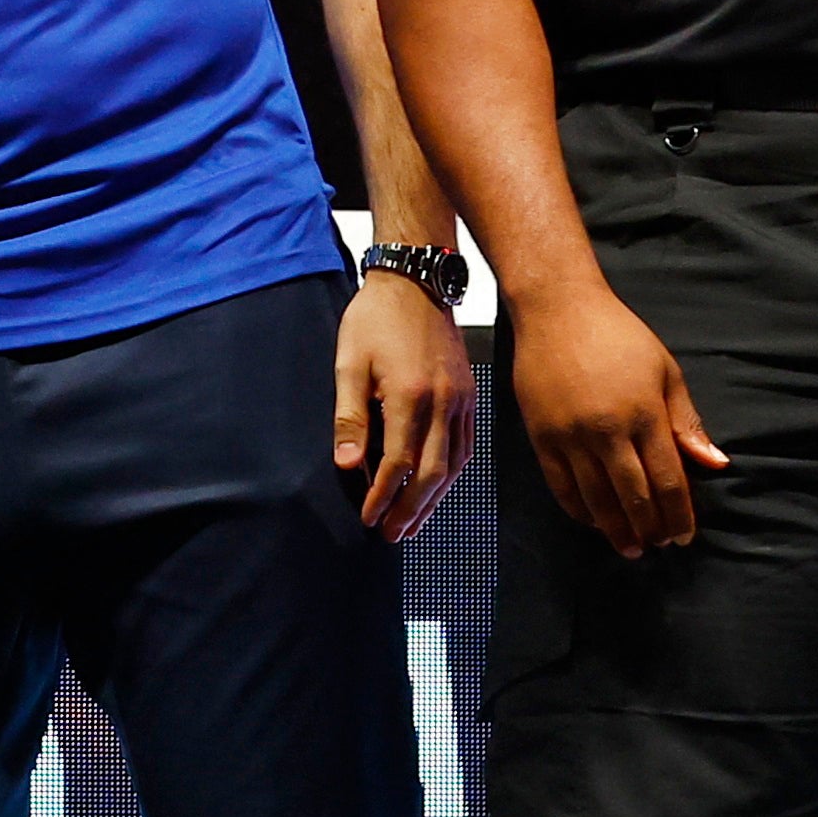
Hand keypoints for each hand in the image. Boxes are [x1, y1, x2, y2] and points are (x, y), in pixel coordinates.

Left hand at [336, 268, 476, 541]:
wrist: (416, 282)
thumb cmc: (376, 319)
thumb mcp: (350, 363)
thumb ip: (350, 416)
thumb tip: (348, 464)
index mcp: (411, 395)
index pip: (398, 462)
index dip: (382, 496)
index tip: (368, 517)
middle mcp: (444, 402)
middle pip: (431, 472)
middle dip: (410, 509)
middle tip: (391, 534)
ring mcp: (462, 400)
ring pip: (453, 464)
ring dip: (433, 499)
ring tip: (412, 523)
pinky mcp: (469, 395)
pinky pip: (465, 446)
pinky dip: (451, 474)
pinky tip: (437, 489)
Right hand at [509, 280, 725, 556]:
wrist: (557, 310)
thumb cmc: (617, 335)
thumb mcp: (665, 372)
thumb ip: (686, 422)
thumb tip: (715, 463)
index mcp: (644, 414)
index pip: (668, 481)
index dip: (679, 515)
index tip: (684, 535)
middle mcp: (607, 431)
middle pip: (634, 498)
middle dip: (651, 528)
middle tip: (659, 546)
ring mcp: (570, 436)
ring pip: (596, 500)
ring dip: (616, 530)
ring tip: (631, 547)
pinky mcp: (541, 437)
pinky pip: (561, 487)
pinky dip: (579, 511)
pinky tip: (594, 521)